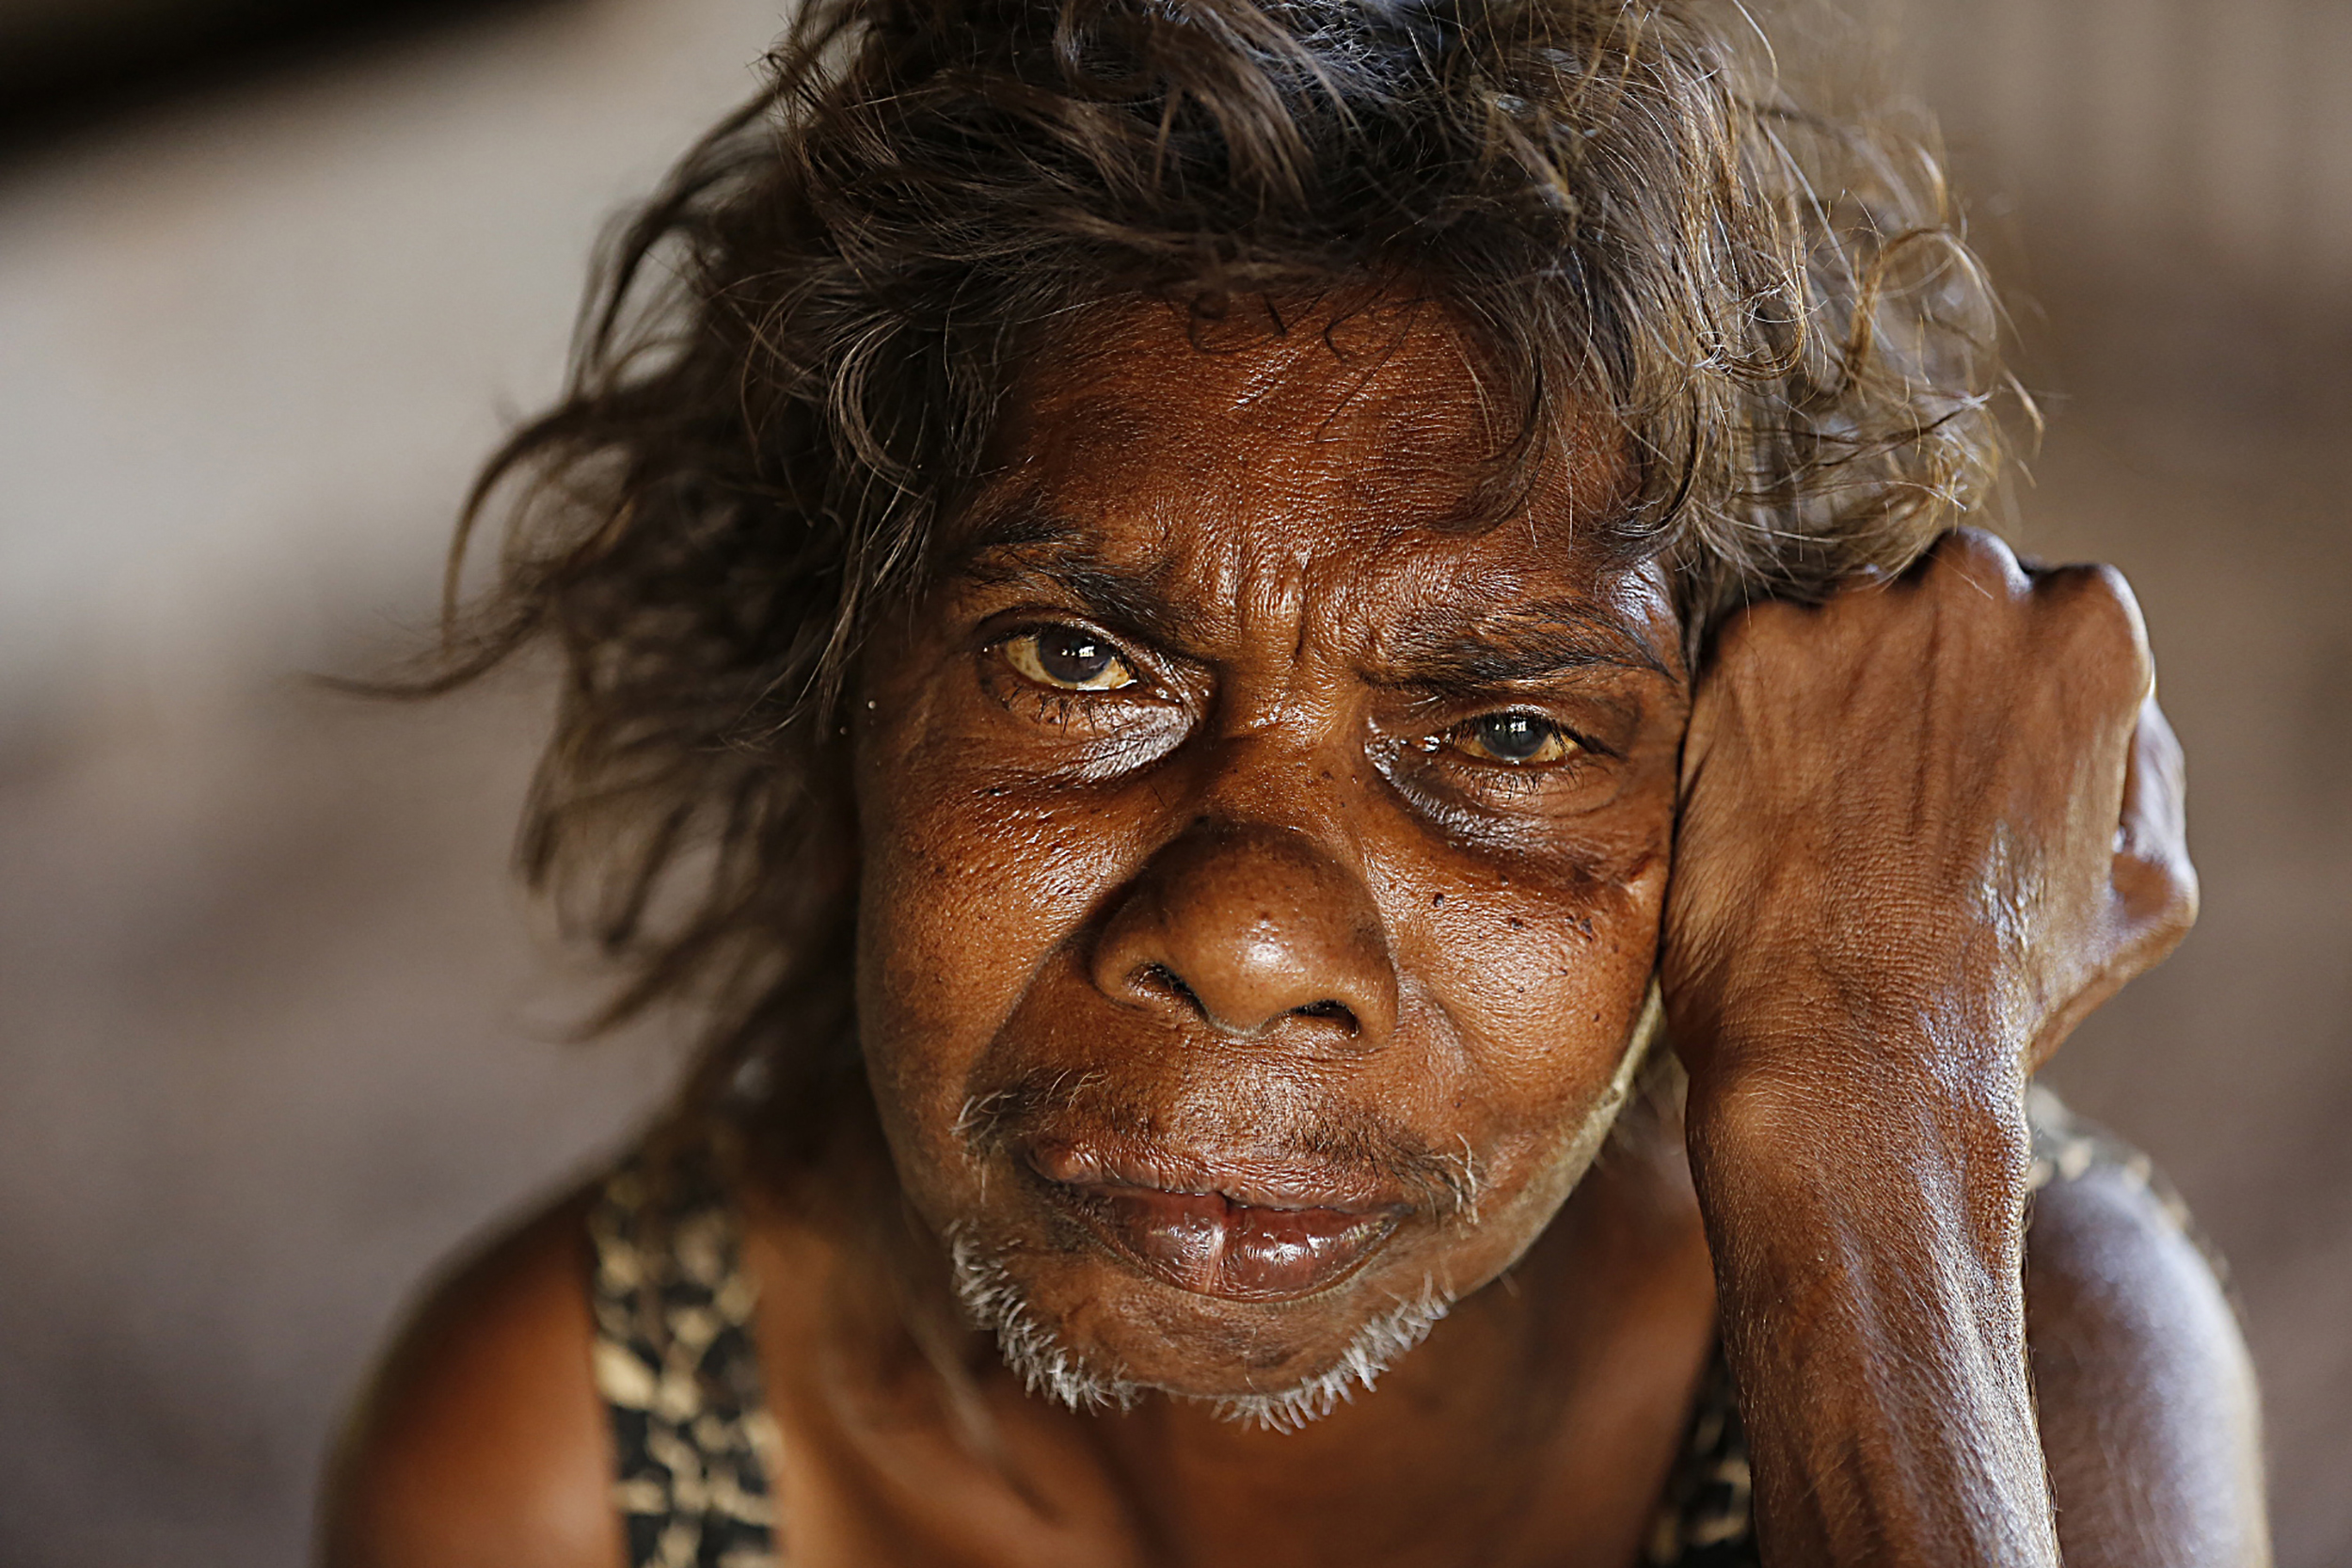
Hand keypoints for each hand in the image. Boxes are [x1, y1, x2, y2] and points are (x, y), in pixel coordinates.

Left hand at [1663, 527, 2195, 1090]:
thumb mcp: (2145, 887)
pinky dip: (1750, 722)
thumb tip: (2111, 708)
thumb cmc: (2007, 988)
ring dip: (1829, 692)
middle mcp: (1972, 590)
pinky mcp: (1747, 654)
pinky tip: (1769, 813)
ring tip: (1828, 818)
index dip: (1997, 692)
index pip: (2039, 608)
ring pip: (1837, 625)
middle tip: (1890, 789)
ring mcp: (1851, 613)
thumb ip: (2141, 764)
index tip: (1966, 762)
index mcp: (2088, 629)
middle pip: (1936, 599)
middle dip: (1917, 673)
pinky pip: (1749, 664)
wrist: (1855, 1047)